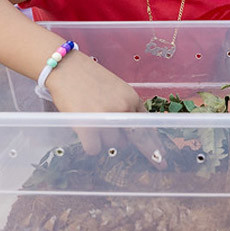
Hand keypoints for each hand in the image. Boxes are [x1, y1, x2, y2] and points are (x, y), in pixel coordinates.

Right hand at [46, 52, 167, 167]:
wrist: (67, 68)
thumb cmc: (90, 79)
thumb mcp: (116, 89)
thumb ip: (126, 108)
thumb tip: (130, 131)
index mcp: (132, 98)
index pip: (148, 127)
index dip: (154, 147)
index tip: (161, 162)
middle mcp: (123, 108)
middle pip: (128, 140)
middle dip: (117, 136)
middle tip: (102, 123)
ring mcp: (107, 117)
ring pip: (111, 144)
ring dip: (100, 137)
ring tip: (90, 118)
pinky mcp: (88, 126)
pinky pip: (94, 148)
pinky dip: (89, 143)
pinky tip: (84, 128)